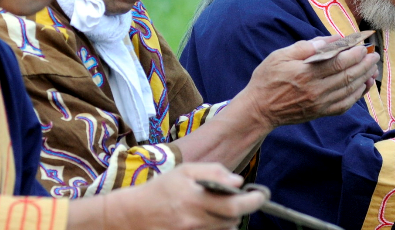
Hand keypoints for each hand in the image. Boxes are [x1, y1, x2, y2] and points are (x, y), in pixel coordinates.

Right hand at [106, 163, 265, 229]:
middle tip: (240, 198)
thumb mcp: (184, 171)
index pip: (234, 205)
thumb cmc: (160, 189)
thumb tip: (237, 181)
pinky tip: (209, 218)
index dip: (253, 201)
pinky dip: (217, 227)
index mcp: (196, 200)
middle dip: (240, 208)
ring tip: (217, 206)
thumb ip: (212, 171)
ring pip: (225, 229)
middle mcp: (196, 221)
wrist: (134, 216)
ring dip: (228, 218)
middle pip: (233, 219)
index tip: (261, 194)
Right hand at [237, 36, 379, 129]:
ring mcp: (320, 103)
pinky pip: (344, 105)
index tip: (362, 46)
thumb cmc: (267, 79)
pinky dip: (357, 96)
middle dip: (363, 64)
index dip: (354, 54)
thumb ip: (304, 47)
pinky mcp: (320, 112)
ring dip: (364, 78)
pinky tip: (363, 87)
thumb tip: (327, 41)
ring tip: (373, 68)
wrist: (260, 109)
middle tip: (373, 55)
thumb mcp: (279, 56)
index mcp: (306, 73)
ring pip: (349, 90)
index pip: (338, 62)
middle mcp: (316, 90)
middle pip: (347, 76)